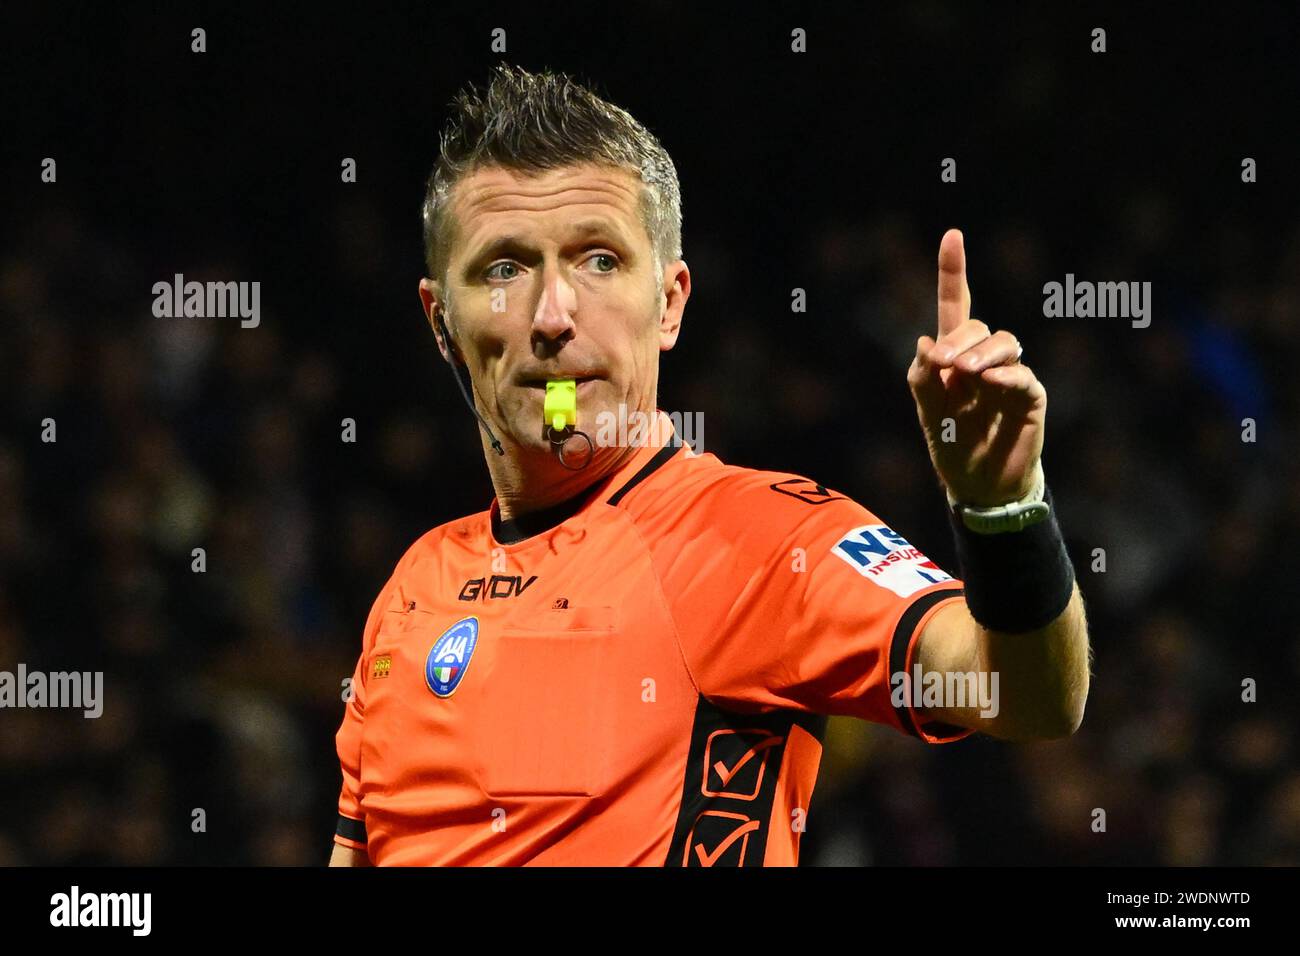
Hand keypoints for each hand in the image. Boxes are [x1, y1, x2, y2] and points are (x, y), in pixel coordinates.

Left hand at [906, 229, 1045, 506]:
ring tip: (964, 372)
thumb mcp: (928, 413)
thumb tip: (925, 341)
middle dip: (958, 339)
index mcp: (955, 356)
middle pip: (976, 325)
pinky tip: (991, 381)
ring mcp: (1009, 375)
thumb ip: (922, 378)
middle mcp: (984, 359)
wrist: (980, 486)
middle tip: (943, 364)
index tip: (952, 235)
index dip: (953, 272)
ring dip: (981, 353)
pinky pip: (1022, 376)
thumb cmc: (953, 446)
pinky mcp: (1030, 397)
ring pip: (1004, 342)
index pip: (954, 306)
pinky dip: (1005, 375)